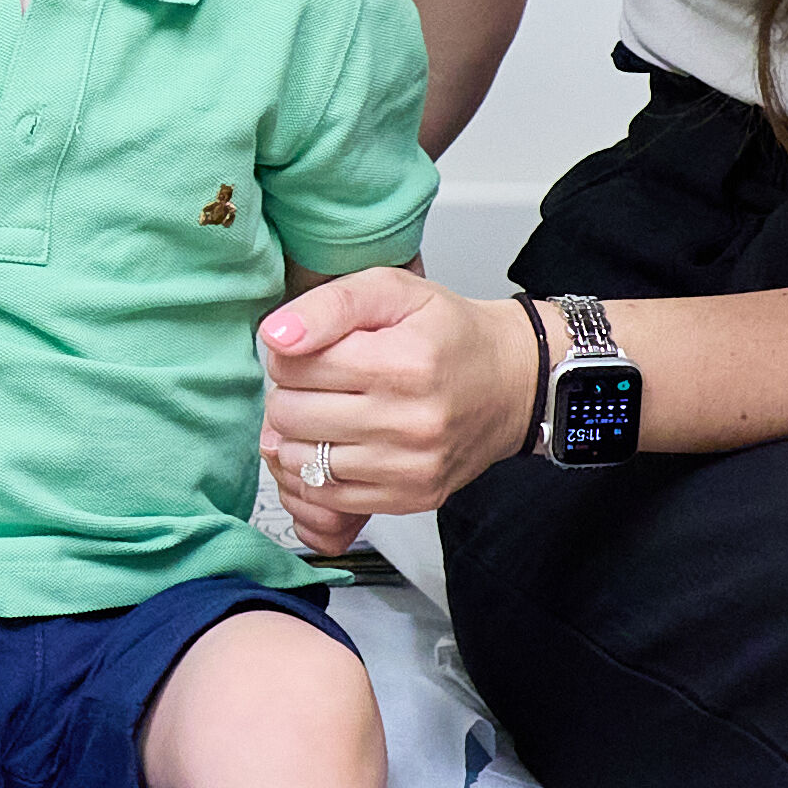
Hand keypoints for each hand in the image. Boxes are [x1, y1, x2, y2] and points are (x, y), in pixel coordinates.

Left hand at [253, 264, 537, 554]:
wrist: (512, 382)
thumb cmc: (449, 333)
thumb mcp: (393, 291)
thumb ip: (329, 304)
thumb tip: (275, 336)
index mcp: (401, 361)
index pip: (292, 366)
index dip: (289, 354)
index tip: (311, 351)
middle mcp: (409, 420)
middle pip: (290, 415)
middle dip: (289, 395)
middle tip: (317, 384)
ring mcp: (411, 465)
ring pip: (301, 461)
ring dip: (298, 437)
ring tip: (324, 414)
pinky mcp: (413, 496)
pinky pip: (330, 496)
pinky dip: (317, 473)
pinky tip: (336, 446)